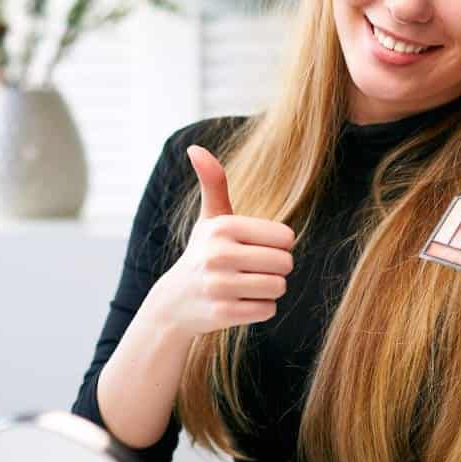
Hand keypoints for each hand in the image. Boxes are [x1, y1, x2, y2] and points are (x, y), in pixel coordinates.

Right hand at [148, 145, 295, 336]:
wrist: (174, 302)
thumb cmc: (202, 254)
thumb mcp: (209, 219)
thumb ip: (213, 183)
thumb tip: (195, 148)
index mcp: (223, 227)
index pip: (286, 237)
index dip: (277, 245)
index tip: (254, 248)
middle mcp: (218, 254)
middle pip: (285, 263)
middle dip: (275, 269)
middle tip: (251, 270)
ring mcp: (219, 285)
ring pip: (278, 287)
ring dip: (268, 290)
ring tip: (244, 286)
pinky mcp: (222, 313)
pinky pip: (267, 309)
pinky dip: (258, 308)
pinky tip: (238, 303)